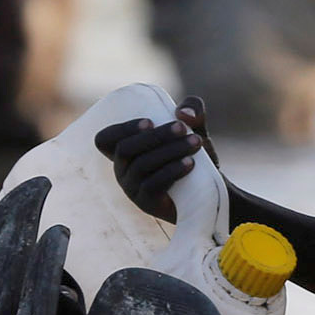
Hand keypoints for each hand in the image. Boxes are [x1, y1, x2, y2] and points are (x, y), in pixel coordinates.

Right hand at [92, 98, 211, 221]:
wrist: (210, 193)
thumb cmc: (194, 156)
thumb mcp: (194, 129)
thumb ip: (192, 110)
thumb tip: (182, 113)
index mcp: (126, 150)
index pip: (104, 140)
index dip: (121, 129)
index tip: (149, 121)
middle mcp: (123, 169)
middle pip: (126, 149)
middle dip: (155, 136)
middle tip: (182, 127)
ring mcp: (132, 189)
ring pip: (142, 165)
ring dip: (169, 151)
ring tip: (195, 143)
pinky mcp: (147, 204)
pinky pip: (152, 186)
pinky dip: (172, 171)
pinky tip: (190, 163)